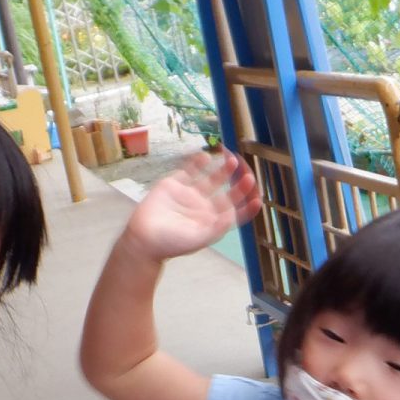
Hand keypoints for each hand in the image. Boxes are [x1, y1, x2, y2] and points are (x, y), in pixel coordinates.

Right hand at [122, 151, 260, 261]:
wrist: (143, 238)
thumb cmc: (170, 243)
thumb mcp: (198, 239)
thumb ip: (217, 227)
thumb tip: (233, 216)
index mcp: (213, 222)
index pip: (236, 213)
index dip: (247, 207)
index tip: (257, 199)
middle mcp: (205, 207)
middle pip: (228, 193)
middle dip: (240, 184)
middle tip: (247, 174)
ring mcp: (191, 194)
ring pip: (212, 178)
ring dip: (224, 169)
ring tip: (233, 159)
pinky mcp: (175, 185)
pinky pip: (190, 170)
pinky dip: (198, 163)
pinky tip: (206, 156)